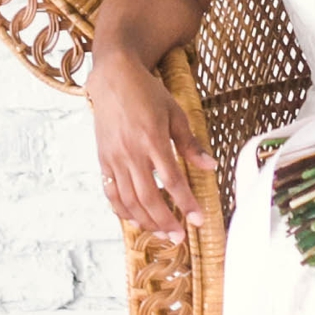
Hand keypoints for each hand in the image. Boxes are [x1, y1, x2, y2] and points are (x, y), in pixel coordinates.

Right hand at [86, 53, 215, 243]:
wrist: (113, 77)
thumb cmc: (147, 93)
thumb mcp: (175, 113)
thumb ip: (190, 144)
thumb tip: (210, 167)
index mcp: (152, 139)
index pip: (172, 180)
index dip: (186, 203)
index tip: (198, 219)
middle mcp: (131, 152)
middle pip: (148, 197)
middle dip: (165, 221)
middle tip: (179, 237)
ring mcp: (114, 158)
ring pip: (128, 200)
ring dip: (145, 221)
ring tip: (162, 233)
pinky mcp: (103, 159)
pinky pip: (111, 192)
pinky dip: (122, 210)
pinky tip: (134, 220)